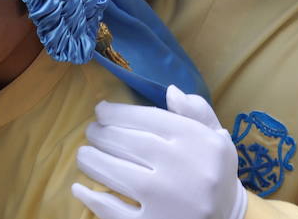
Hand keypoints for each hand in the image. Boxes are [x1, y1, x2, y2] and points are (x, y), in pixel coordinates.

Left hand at [72, 85, 246, 218]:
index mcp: (195, 142)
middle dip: (102, 135)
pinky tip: (80, 188)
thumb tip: (170, 91)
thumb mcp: (217, 137)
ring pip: (116, 174)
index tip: (101, 111)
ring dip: (92, 162)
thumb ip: (196, 111)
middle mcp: (180, 168)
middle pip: (127, 143)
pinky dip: (93, 200)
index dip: (117, 113)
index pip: (147, 118)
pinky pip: (114, 212)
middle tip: (90, 132)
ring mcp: (165, 201)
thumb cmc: (217, 173)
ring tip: (83, 155)